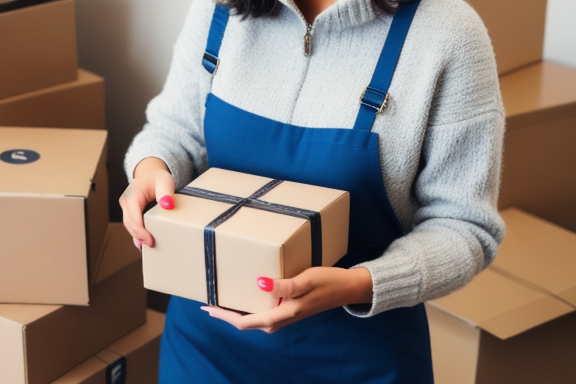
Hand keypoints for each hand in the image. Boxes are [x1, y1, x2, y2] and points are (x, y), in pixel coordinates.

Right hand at [119, 157, 174, 247]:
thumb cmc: (158, 178)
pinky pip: (132, 224)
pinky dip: (138, 233)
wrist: (152, 175)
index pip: (133, 216)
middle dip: (139, 235)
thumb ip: (166, 192)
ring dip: (138, 236)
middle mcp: (126, 201)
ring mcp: (127, 207)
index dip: (141, 230)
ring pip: (130, 225)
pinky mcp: (130, 212)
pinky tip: (143, 241)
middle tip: (151, 244)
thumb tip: (167, 204)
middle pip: (130, 223)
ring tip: (147, 245)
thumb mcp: (165, 181)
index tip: (150, 240)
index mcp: (132, 194)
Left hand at [200, 266, 371, 332]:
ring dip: (237, 310)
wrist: (348, 288)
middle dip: (226, 314)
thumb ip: (283, 285)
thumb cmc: (327, 282)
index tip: (207, 307)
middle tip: (209, 302)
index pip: (245, 321)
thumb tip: (259, 283)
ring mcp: (285, 315)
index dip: (224, 315)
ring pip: (254, 318)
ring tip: (223, 299)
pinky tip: (247, 295)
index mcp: (282, 315)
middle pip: (246, 322)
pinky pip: (263, 311)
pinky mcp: (289, 309)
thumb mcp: (305, 280)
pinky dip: (250, 306)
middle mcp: (281, 319)